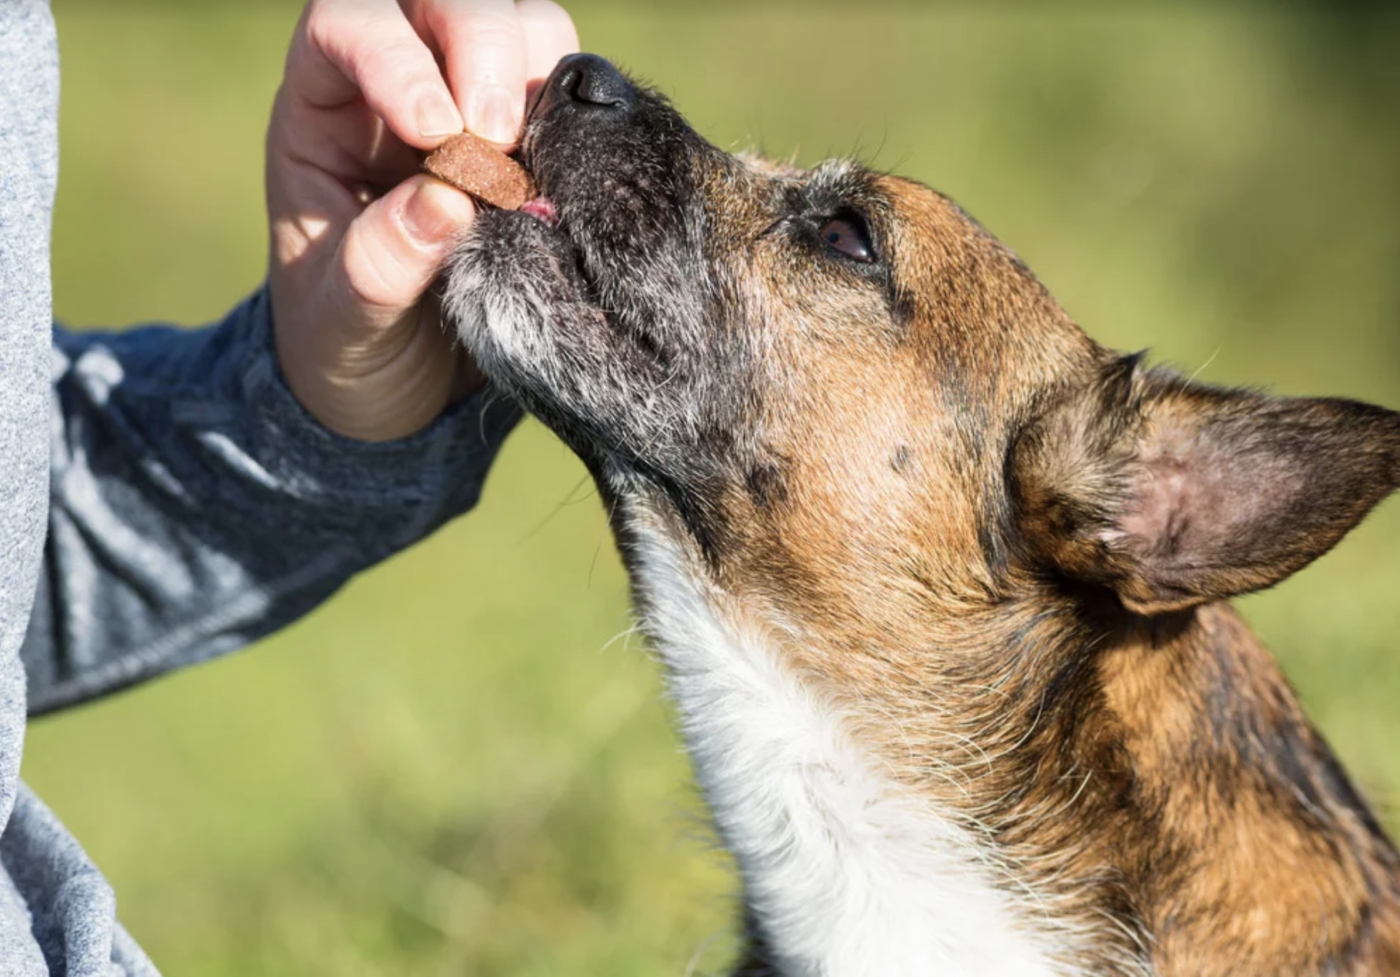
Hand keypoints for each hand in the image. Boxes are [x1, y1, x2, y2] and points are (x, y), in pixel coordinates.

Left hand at [267, 0, 577, 440]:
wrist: (398, 386)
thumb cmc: (346, 343)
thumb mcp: (342, 322)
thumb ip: (378, 266)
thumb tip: (446, 203)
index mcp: (323, 110)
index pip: (349, 23)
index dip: (395, 57)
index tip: (440, 132)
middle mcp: (400, 83)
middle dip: (480, 44)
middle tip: (501, 138)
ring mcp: (475, 103)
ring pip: (523, 25)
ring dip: (538, 77)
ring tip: (533, 169)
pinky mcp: (537, 139)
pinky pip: (574, 93)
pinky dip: (582, 123)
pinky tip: (570, 182)